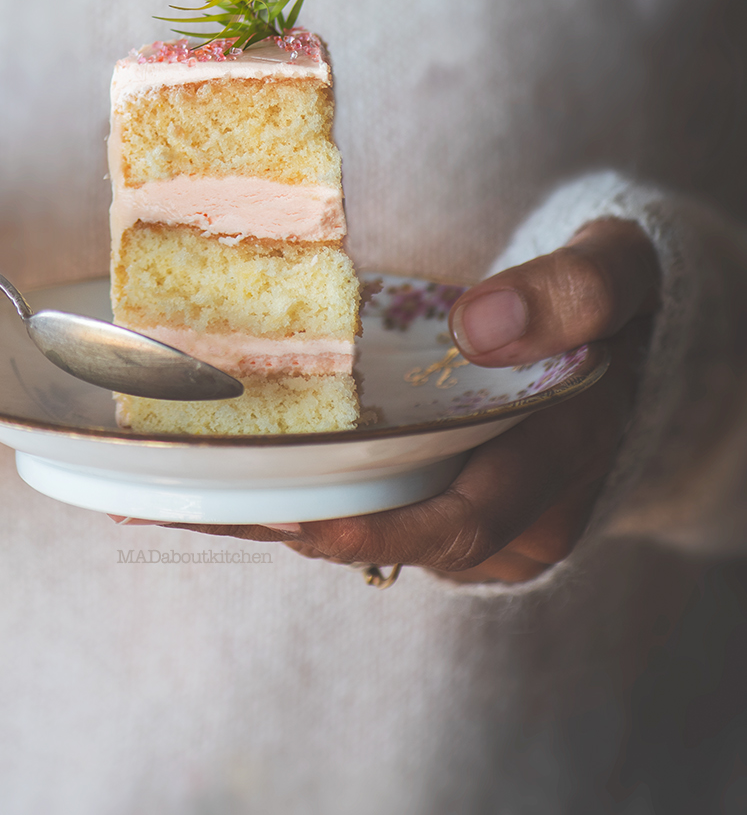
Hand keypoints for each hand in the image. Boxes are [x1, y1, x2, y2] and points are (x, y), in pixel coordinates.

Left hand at [137, 220, 659, 583]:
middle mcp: (521, 513)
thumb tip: (482, 326)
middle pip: (398, 541)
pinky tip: (228, 480)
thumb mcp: (614, 272)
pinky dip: (307, 501)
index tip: (293, 521)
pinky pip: (379, 513)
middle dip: (294, 529)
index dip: (376, 531)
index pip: (462, 522)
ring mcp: (486, 517)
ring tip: (178, 498)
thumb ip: (568, 291)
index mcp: (559, 462)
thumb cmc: (617, 297)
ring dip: (284, 520)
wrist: (635, 333)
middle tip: (192, 507)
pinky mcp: (453, 499)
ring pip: (379, 534)